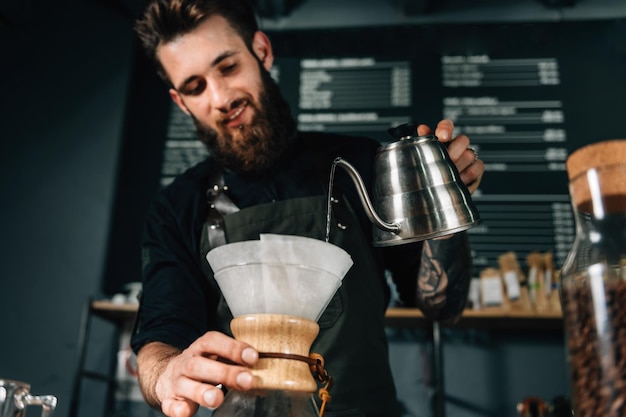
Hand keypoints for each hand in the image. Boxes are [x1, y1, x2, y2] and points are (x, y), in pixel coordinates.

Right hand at [140, 332, 257, 416]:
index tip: (253, 357)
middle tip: (246, 380)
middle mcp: (187, 363)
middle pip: (200, 364)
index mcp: (200, 348)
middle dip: (224, 373)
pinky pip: (170, 405)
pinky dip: (178, 410)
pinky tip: (186, 412)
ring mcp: (176, 382)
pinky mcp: (169, 400)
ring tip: (217, 398)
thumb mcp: (216, 356)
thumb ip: (235, 359)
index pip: (213, 341)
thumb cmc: (203, 365)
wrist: (167, 374)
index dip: (233, 347)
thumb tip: (265, 366)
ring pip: (185, 384)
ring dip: (202, 392)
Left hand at [417, 119, 483, 192]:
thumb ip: (424, 141)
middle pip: (462, 140)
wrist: (438, 190)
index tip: (442, 136)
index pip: (447, 126)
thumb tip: (423, 129)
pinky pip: (477, 167)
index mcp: (442, 139)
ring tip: (448, 175)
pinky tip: (458, 180)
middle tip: (445, 162)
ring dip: (458, 166)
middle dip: (453, 152)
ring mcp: (468, 156)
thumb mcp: (425, 156)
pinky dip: (467, 175)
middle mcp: (457, 145)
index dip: (446, 128)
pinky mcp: (477, 167)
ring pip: (469, 155)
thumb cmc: (431, 171)